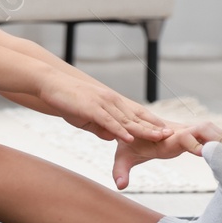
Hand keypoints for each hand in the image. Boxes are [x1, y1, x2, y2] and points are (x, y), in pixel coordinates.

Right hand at [38, 70, 172, 145]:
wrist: (50, 84)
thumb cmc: (67, 100)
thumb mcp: (86, 118)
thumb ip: (101, 128)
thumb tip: (113, 138)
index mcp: (112, 102)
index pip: (136, 113)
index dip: (151, 122)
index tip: (165, 131)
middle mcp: (111, 100)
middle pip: (136, 117)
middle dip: (154, 127)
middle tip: (171, 135)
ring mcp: (102, 104)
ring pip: (126, 120)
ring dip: (143, 130)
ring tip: (158, 138)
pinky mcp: (91, 108)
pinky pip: (108, 122)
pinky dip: (120, 131)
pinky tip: (129, 138)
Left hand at [109, 116, 221, 190]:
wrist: (132, 127)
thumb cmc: (130, 144)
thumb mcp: (122, 157)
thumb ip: (120, 171)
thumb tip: (120, 186)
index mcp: (165, 138)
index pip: (184, 136)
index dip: (196, 144)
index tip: (208, 154)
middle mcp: (178, 131)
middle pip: (202, 128)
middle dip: (219, 139)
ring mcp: (186, 130)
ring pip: (209, 128)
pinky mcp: (191, 133)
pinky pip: (210, 132)